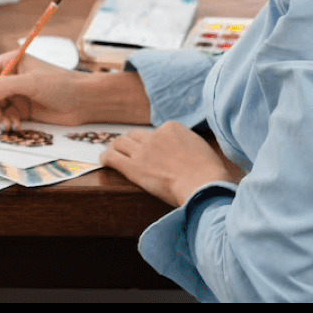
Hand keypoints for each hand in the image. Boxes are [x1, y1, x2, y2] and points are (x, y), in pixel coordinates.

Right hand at [0, 53, 147, 130]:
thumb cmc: (64, 84)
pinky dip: (6, 123)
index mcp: (12, 62)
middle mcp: (11, 78)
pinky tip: (16, 125)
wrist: (85, 101)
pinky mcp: (22, 110)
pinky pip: (5, 118)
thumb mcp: (32, 82)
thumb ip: (5, 87)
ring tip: (6, 124)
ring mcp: (16, 95)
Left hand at [101, 122, 241, 207]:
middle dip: (131, 142)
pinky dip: (106, 157)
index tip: (153, 151)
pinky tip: (103, 161)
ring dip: (115, 147)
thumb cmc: (209, 173)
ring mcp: (143, 150)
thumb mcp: (202, 149)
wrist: (203, 184)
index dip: (153, 142)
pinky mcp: (133, 167)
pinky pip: (112, 157)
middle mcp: (155, 136)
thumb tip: (186, 154)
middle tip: (127, 150)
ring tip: (112, 153)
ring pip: (121, 142)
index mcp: (173, 128)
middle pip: (136, 135)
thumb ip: (188, 146)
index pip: (157, 132)